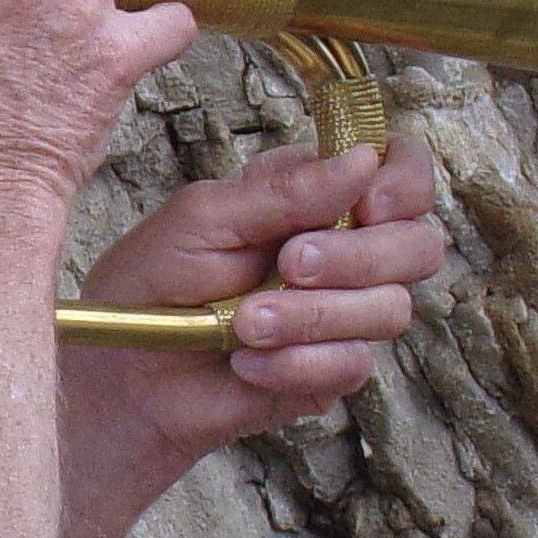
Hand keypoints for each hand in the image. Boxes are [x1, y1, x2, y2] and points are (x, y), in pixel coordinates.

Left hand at [61, 137, 448, 479]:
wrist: (122, 377)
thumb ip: (283, 191)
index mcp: (314, 196)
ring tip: (245, 323)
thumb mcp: (202, 218)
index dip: (404, 184)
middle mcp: (341, 250)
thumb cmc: (149, 286)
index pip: (401, 171)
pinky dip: (298, 363)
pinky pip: (352, 365)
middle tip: (290, 265)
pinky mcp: (330, 370)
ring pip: (391, 309)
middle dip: (359, 257)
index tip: (368, 205)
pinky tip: (247, 362)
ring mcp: (342, 314)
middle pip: (416, 244)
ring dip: (315, 316)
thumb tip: (363, 160)